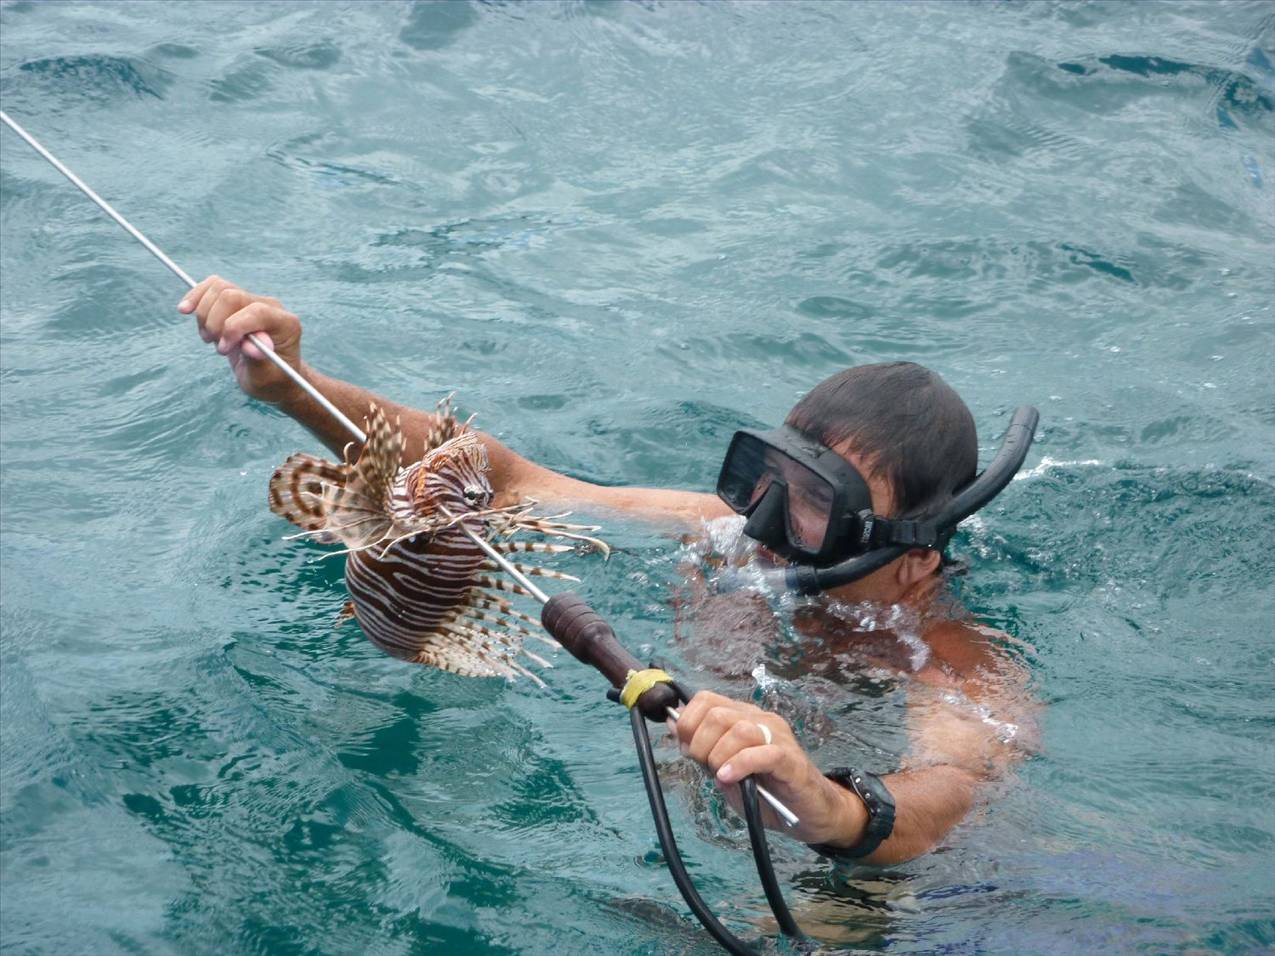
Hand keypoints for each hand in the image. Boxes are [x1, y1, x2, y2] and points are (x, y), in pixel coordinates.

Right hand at [179, 275, 303, 403]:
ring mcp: (253, 301)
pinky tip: (185, 309)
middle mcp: (271, 307)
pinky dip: (196, 297)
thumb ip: (258, 360)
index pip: (256, 311)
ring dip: (205, 315)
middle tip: (219, 347)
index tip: (224, 349)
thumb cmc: (271, 379)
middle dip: (215, 322)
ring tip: (211, 339)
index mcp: (286, 324)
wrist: (272, 376)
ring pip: (218, 289)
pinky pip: (212, 287)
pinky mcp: (236, 302)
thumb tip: (249, 346)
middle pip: (231, 295)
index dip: (233, 327)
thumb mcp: (266, 378)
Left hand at [670, 691, 867, 846]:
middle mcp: (759, 719)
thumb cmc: (765, 793)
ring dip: (719, 756)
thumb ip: (701, 748)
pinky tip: (729, 778)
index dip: (688, 723)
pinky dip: (739, 765)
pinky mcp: (789, 759)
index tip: (685, 749)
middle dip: (699, 743)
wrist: (808, 813)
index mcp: (742, 717)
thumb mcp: (723, 769)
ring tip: (721, 775)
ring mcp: (777, 736)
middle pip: (717, 714)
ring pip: (738, 729)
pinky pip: (761, 753)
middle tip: (704, 766)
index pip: (706, 700)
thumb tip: (672, 724)